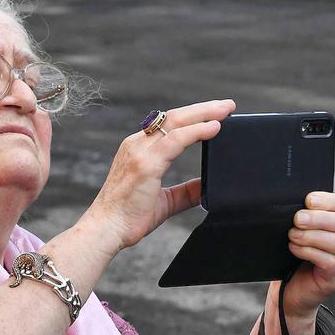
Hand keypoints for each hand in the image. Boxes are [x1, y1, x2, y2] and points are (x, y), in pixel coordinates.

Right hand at [81, 99, 235, 252]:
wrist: (106, 230)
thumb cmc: (128, 217)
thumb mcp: (165, 200)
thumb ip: (186, 191)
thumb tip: (206, 187)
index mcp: (138, 149)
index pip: (168, 125)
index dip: (193, 116)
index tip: (216, 114)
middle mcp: (137, 144)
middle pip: (174, 117)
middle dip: (203, 108)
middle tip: (228, 105)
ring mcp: (140, 152)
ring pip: (176, 122)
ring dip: (204, 114)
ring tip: (226, 110)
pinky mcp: (145, 164)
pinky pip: (176, 140)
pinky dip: (197, 131)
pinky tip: (214, 128)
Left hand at [282, 192, 334, 316]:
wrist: (293, 287)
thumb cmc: (300, 254)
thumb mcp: (306, 231)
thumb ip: (307, 216)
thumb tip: (297, 203)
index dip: (329, 201)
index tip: (308, 200)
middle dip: (320, 219)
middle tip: (297, 219)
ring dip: (313, 236)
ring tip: (293, 235)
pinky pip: (330, 262)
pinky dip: (310, 252)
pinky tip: (295, 248)